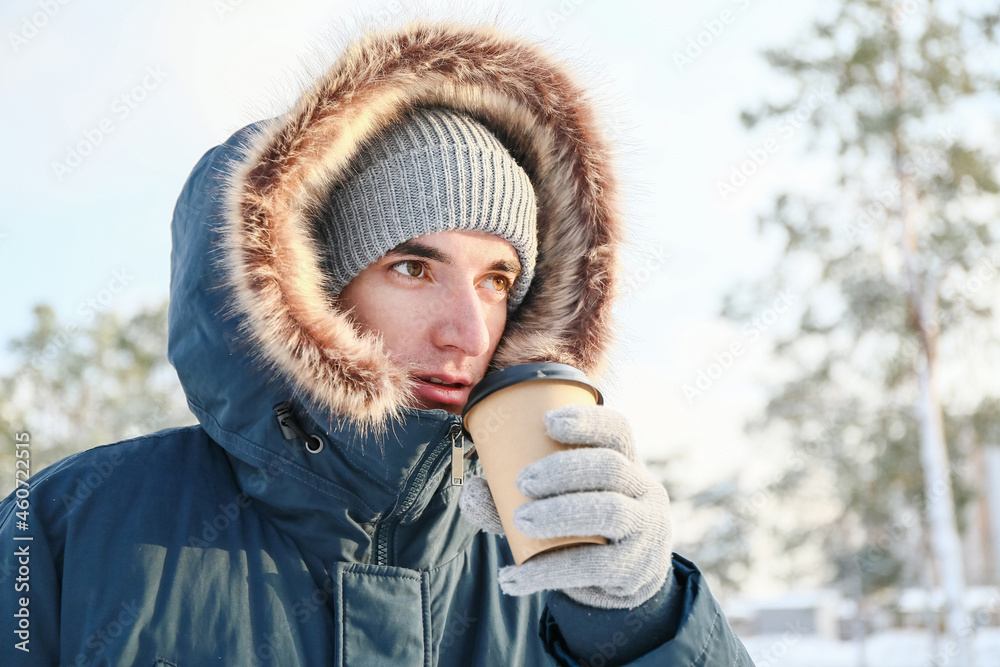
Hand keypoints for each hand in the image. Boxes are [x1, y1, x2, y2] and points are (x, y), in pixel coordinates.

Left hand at [459, 404, 671, 608]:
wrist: (620, 581)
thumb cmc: (581, 526)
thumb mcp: (556, 502)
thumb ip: (510, 497)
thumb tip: (470, 490)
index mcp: (625, 461)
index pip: (617, 430)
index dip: (587, 421)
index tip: (548, 421)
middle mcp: (643, 489)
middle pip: (610, 467)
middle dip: (564, 469)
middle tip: (522, 481)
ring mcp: (645, 529)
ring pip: (609, 511)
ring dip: (560, 512)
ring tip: (520, 520)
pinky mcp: (634, 569)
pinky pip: (595, 566)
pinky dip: (548, 571)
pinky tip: (514, 577)